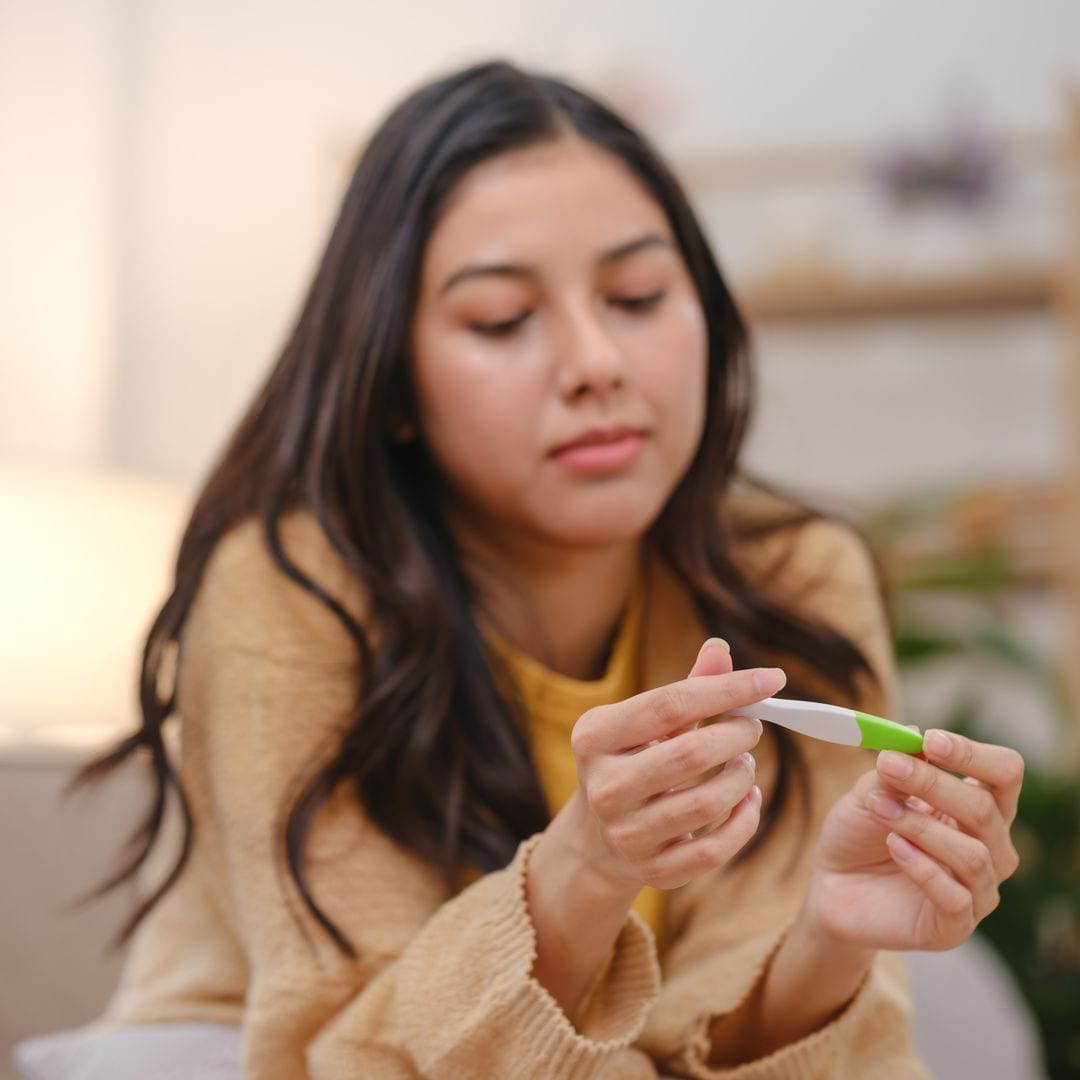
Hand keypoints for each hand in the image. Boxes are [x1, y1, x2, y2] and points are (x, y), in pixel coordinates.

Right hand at [569, 639, 782, 891]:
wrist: (598, 835)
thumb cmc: (634, 758)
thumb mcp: (648, 721)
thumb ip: (688, 687)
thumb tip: (721, 649)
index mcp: (595, 736)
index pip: (669, 704)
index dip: (726, 689)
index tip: (772, 679)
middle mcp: (604, 787)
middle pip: (691, 754)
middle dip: (737, 735)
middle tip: (752, 726)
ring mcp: (626, 834)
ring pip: (707, 804)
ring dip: (742, 777)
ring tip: (745, 763)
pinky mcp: (652, 871)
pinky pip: (716, 849)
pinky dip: (744, 821)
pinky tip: (747, 799)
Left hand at [806, 729, 1023, 951]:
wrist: (832, 885)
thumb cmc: (859, 833)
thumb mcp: (870, 792)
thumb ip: (894, 769)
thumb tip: (915, 734)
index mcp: (978, 807)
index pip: (1004, 774)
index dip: (974, 755)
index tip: (932, 741)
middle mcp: (989, 848)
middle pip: (985, 809)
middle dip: (934, 783)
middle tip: (889, 766)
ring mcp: (977, 890)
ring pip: (972, 854)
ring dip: (920, 825)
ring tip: (880, 808)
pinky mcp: (955, 926)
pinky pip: (955, 897)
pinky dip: (921, 866)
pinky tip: (893, 846)